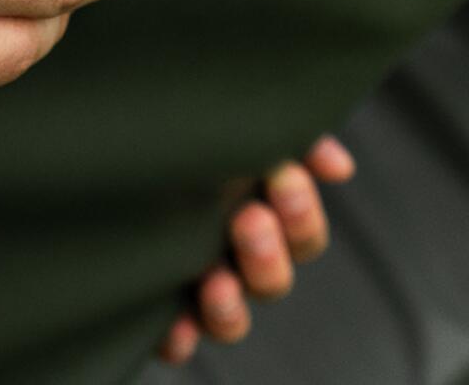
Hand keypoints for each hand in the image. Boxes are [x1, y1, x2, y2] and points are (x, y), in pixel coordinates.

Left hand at [157, 135, 357, 362]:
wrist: (126, 142)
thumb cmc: (198, 137)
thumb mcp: (245, 128)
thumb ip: (296, 144)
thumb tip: (342, 168)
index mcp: (264, 219)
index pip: (303, 237)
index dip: (301, 217)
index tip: (285, 179)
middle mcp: (237, 261)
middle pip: (274, 283)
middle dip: (267, 257)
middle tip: (247, 220)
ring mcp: (201, 290)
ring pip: (232, 323)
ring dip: (230, 307)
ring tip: (215, 281)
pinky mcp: (160, 312)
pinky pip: (177, 340)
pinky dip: (179, 336)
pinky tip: (174, 321)